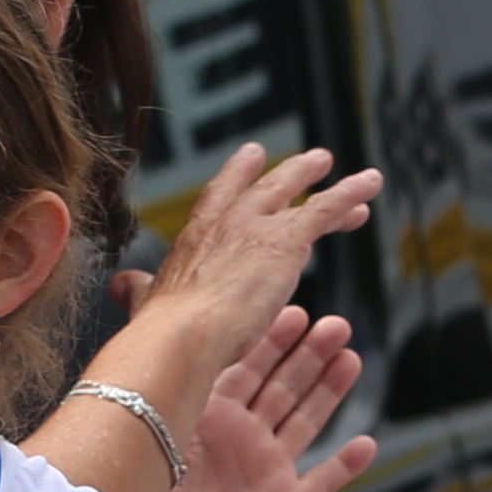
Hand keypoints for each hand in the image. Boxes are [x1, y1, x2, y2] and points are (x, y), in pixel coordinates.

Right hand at [126, 143, 385, 384]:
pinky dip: (350, 194)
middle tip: (314, 161)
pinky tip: (371, 186)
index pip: (221, 193)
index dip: (239, 173)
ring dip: (326, 182)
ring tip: (353, 176)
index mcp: (196, 234)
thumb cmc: (161, 329)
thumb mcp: (145, 302)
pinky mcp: (286, 240)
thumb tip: (120, 286)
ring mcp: (256, 225)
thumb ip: (138, 290)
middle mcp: (226, 219)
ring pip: (299, 193)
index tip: (252, 156)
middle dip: (291, 173)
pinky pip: (326, 208)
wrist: (182, 335)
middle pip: (265, 187)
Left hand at [169, 306, 377, 491]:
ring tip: (351, 359)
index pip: (246, 366)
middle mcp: (240, 439)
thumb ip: (165, 378)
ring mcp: (265, 472)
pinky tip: (365, 445)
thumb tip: (138, 307)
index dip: (273, 339)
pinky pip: (321, 482)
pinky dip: (345, 465)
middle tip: (337, 324)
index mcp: (209, 417)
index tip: (297, 310)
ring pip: (306, 421)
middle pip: (283, 386)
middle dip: (310, 354)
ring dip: (330, 391)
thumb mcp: (154, 426)